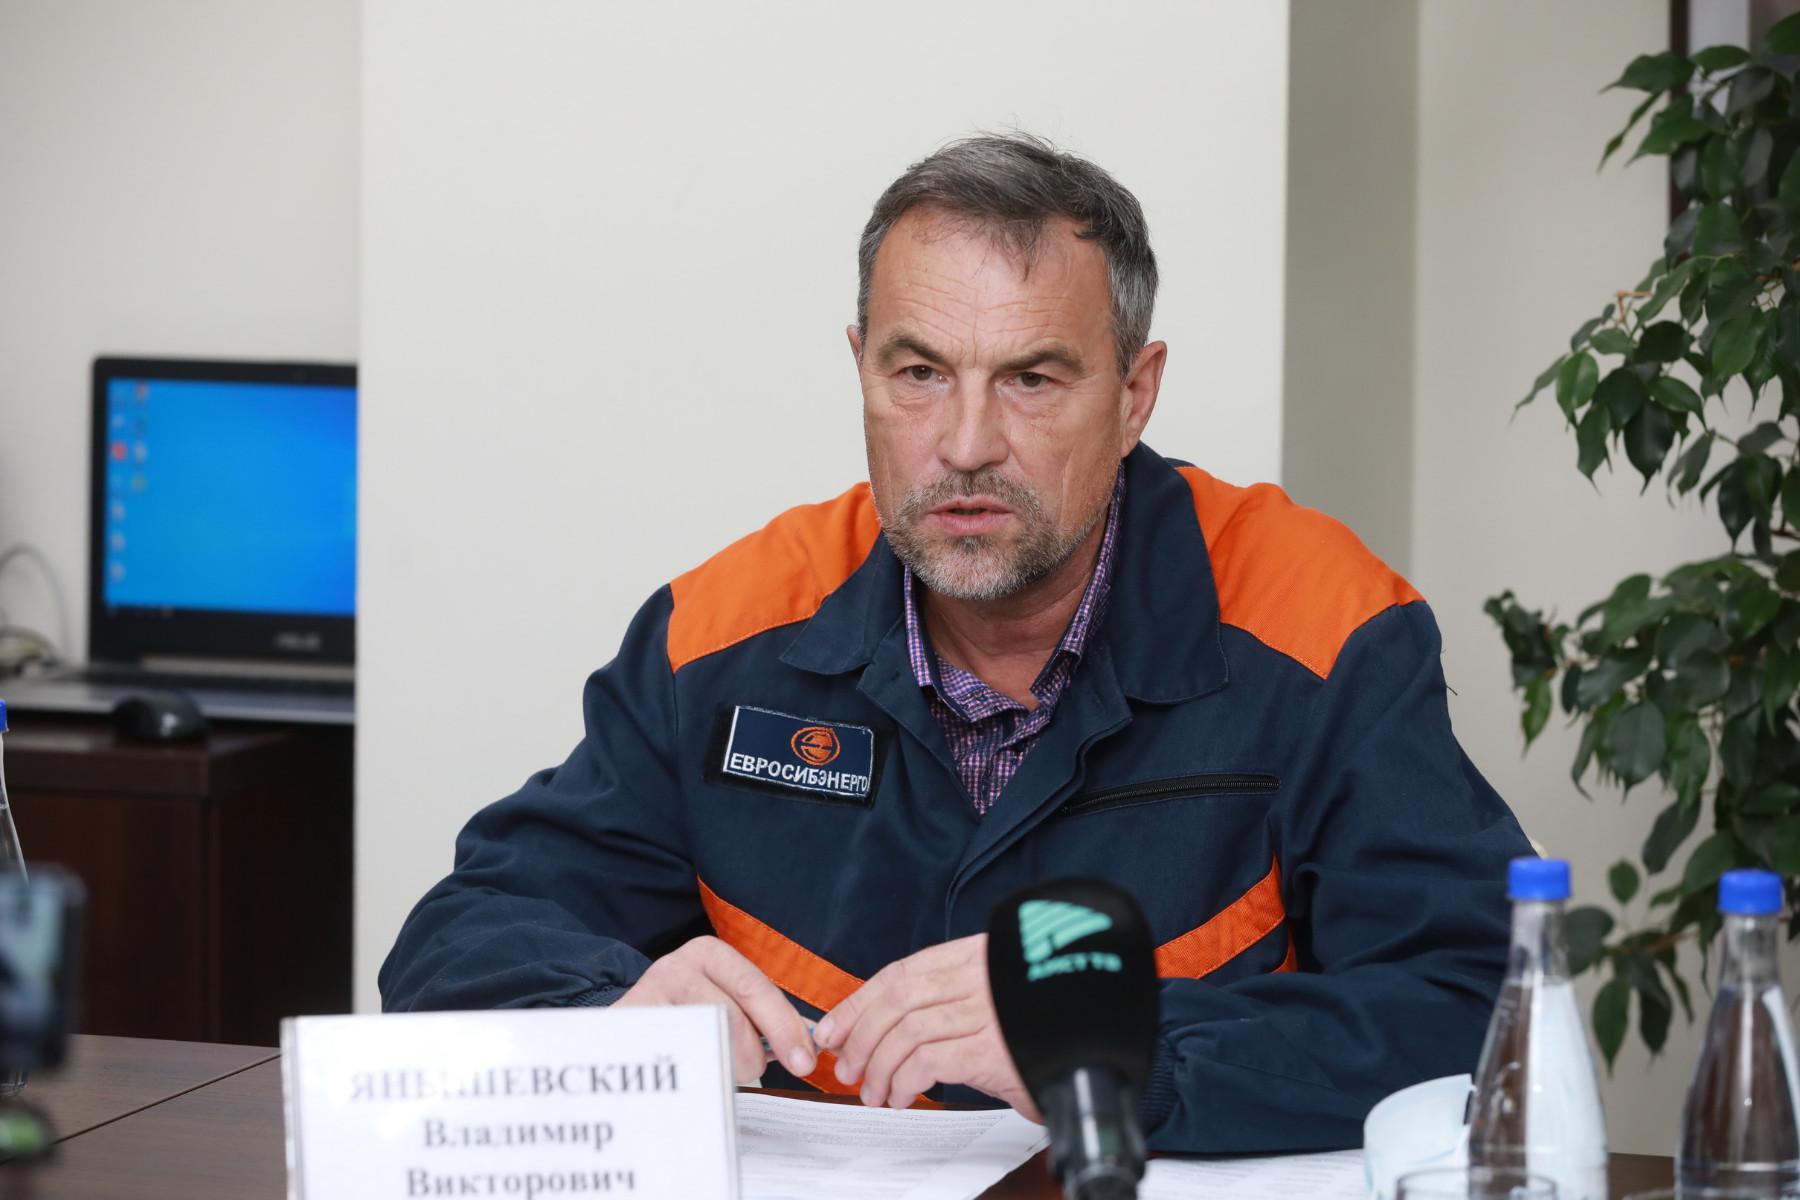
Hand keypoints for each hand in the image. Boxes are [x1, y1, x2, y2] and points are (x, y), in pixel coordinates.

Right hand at [614, 935, 815, 1084]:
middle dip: (749, 1056)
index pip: (756, 988)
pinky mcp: (627, 1024)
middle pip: (732, 1018)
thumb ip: (764, 1017)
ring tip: (712, 1067)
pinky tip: (690, 1073)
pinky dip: (690, 1076)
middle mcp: (677, 964)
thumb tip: (809, 1045)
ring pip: (705, 1042)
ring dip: (718, 1069)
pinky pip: (675, 1059)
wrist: (624, 1028)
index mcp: (709, 953)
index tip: (804, 1061)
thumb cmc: (689, 1017)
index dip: (784, 1027)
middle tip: (747, 1069)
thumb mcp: (726, 1002)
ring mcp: (648, 993)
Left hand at [813, 934, 1037, 1119]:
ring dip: (879, 1066)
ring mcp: (989, 1010)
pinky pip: (928, 1062)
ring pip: (906, 1031)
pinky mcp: (993, 1049)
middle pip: (898, 999)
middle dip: (862, 1036)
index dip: (861, 1001)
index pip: (903, 972)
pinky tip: (902, 1096)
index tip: (834, 1028)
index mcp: (978, 957)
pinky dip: (903, 1081)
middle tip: (848, 1067)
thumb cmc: (1043, 1033)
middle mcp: (982, 976)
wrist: (1096, 1060)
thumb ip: (949, 1003)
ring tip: (874, 1092)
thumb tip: (880, 1029)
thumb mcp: (993, 1006)